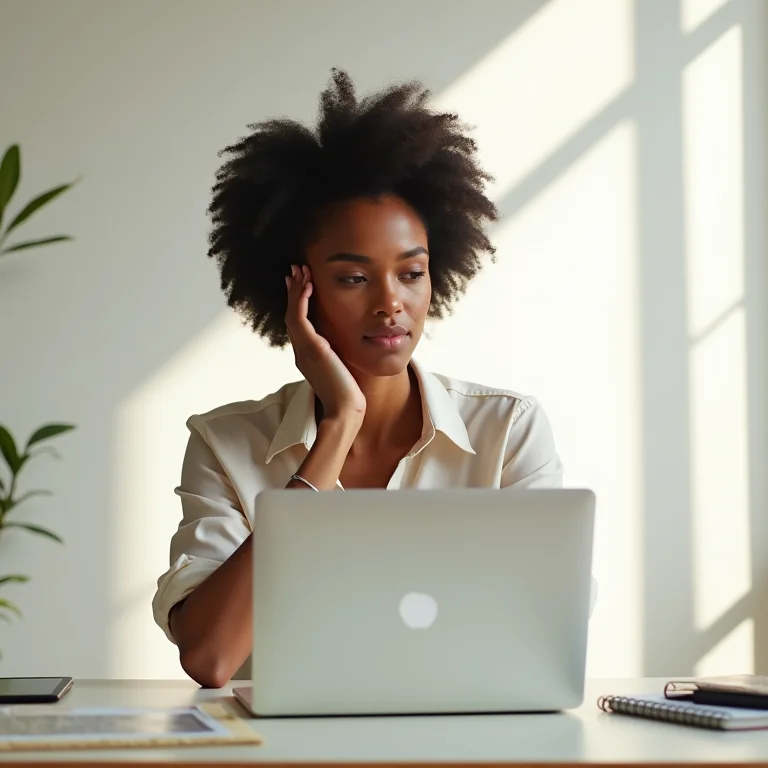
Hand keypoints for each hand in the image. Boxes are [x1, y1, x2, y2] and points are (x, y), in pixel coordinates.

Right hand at [285, 265, 365, 423]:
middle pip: (291, 315)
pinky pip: (300, 318)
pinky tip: (308, 285)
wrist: (345, 410)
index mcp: (306, 357)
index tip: (301, 286)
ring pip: (293, 314)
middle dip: (293, 292)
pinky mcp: (311, 349)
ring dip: (296, 290)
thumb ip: (338, 356)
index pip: (298, 325)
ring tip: (300, 271)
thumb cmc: (348, 395)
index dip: (297, 304)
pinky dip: (301, 300)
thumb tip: (346, 346)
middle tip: (295, 271)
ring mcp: (303, 350)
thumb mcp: (342, 370)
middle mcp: (300, 352)